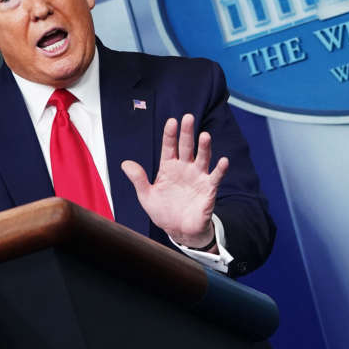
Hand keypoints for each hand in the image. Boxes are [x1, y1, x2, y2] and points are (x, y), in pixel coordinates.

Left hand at [121, 114, 227, 248]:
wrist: (179, 230)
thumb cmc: (163, 211)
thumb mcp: (146, 196)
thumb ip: (138, 179)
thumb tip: (125, 164)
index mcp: (168, 167)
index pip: (169, 147)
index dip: (170, 134)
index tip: (172, 121)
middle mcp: (185, 168)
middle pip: (187, 147)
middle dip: (187, 133)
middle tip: (188, 118)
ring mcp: (198, 177)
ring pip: (202, 158)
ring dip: (204, 147)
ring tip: (204, 136)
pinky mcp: (208, 189)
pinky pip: (215, 177)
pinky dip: (220, 170)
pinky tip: (223, 161)